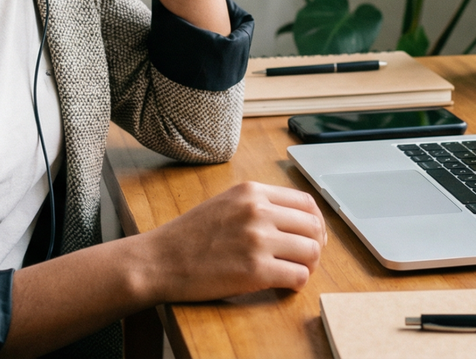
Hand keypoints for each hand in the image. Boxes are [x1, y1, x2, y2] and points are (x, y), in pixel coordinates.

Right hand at [140, 181, 327, 302]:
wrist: (159, 260)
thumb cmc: (189, 236)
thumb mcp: (225, 203)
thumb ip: (257, 205)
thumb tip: (294, 219)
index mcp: (251, 192)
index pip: (305, 202)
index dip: (315, 221)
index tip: (312, 235)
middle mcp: (258, 211)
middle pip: (313, 226)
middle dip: (315, 244)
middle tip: (307, 257)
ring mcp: (258, 241)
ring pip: (311, 251)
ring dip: (309, 265)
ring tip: (296, 271)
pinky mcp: (255, 271)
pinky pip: (298, 276)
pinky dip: (297, 283)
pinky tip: (286, 284)